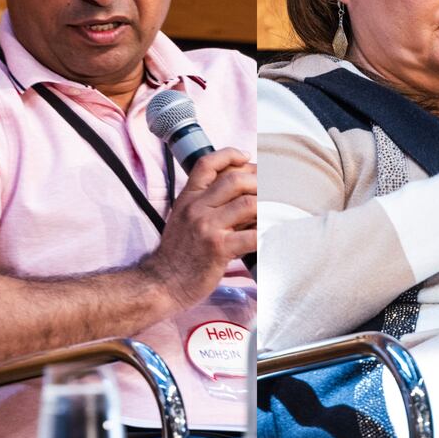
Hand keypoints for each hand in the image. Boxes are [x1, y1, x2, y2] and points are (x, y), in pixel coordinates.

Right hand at [140, 148, 255, 313]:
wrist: (163, 283)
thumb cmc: (177, 254)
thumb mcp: (183, 219)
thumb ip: (204, 204)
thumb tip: (239, 194)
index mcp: (187, 198)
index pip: (206, 164)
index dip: (229, 155)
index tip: (246, 157)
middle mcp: (196, 208)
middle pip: (234, 179)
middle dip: (259, 180)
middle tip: (271, 188)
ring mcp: (207, 227)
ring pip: (248, 204)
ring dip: (267, 206)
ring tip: (275, 211)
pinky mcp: (219, 248)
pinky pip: (252, 236)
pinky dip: (267, 233)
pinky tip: (271, 235)